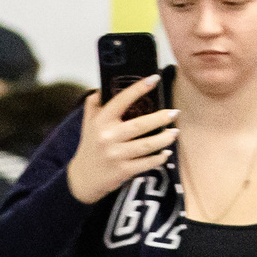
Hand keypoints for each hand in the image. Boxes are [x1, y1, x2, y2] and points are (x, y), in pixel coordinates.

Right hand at [63, 76, 177, 204]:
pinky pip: (146, 163)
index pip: (121, 100)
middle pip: (140, 125)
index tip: (155, 78)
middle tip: (174, 113)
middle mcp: (108, 137)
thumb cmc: (90, 146)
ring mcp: (116, 155)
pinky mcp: (122, 171)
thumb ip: (94, 104)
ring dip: (164, 139)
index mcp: (101, 121)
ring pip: (147, 145)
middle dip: (160, 118)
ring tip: (175, 133)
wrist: (82, 178)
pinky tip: (165, 153)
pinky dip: (158, 158)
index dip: (139, 89)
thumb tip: (104, 86)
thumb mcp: (88, 123)